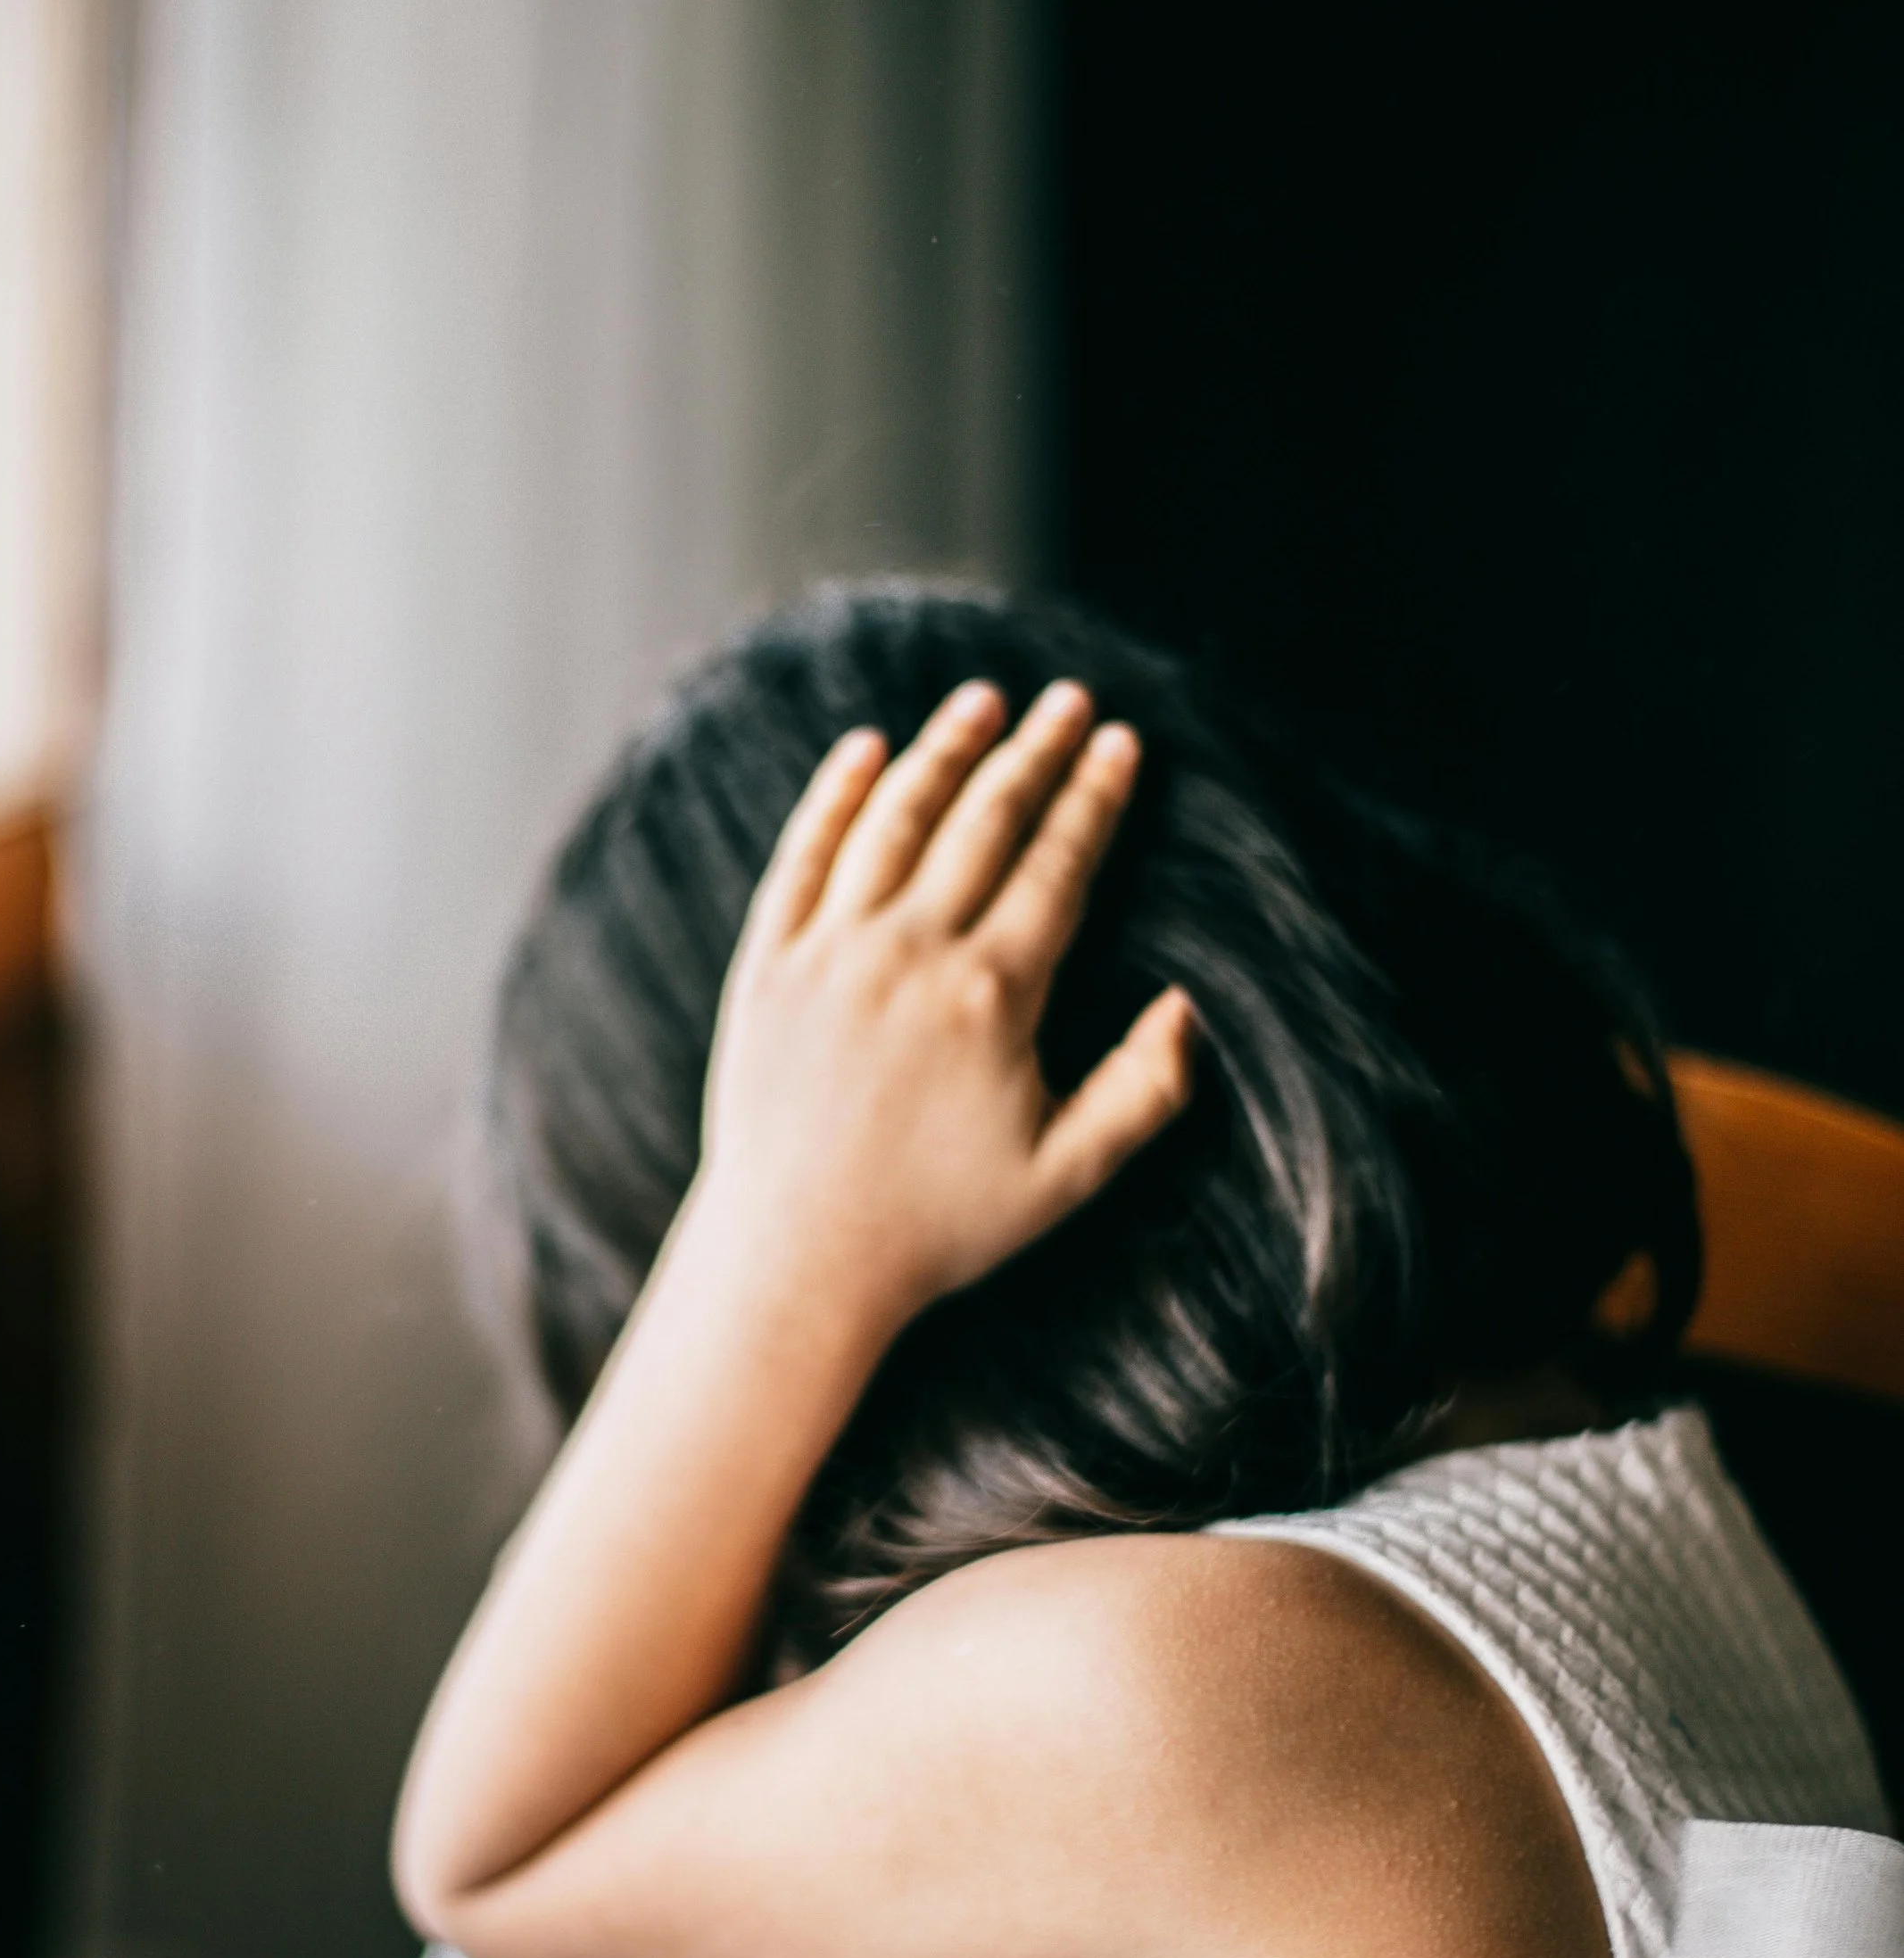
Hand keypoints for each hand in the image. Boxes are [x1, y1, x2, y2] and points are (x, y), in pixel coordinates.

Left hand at [693, 678, 1197, 1338]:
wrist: (798, 1256)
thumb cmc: (940, 1227)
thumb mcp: (1065, 1177)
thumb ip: (1142, 1091)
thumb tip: (1189, 1005)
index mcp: (994, 996)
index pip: (1058, 865)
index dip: (1094, 797)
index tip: (1119, 742)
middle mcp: (911, 954)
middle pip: (984, 821)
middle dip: (1035, 751)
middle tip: (1068, 700)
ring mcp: (832, 952)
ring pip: (895, 818)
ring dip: (943, 750)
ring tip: (982, 702)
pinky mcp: (769, 965)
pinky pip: (804, 855)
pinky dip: (836, 794)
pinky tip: (864, 750)